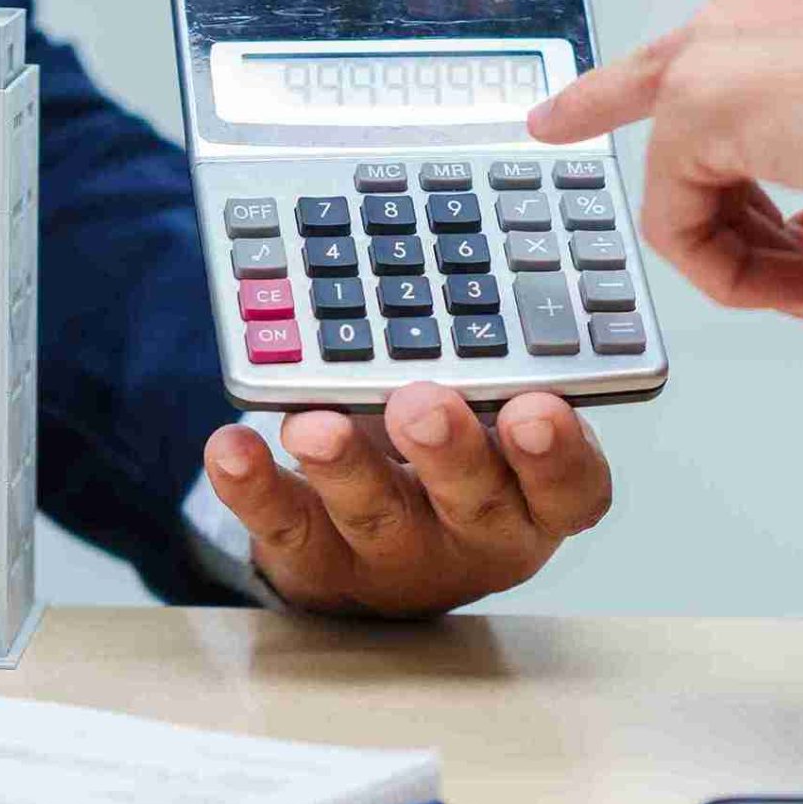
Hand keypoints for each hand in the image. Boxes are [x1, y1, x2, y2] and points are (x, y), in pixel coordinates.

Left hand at [201, 384, 610, 616]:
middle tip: (422, 405)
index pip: (571, 487)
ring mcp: (393, 551)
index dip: (559, 456)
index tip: (536, 410)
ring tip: (315, 426)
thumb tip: (489, 242)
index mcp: (535, 496)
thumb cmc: (453, 462)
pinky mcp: (314, 557)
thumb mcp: (493, 416)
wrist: (379, 561)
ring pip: (374, 512)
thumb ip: (499, 357)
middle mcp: (474, 531)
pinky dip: (254, 484)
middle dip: (448, 450)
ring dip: (344, 466)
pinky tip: (230, 445)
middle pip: (474, 501)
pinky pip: (283, 524)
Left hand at [527, 0, 802, 325]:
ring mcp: (719, 40)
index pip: (704, 42)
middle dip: (730, 217)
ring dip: (761, 258)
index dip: (633, 99)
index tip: (560, 122)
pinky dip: (737, 274)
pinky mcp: (697, 100)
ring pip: (687, 183)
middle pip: (663, 102)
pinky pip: (678, 224)